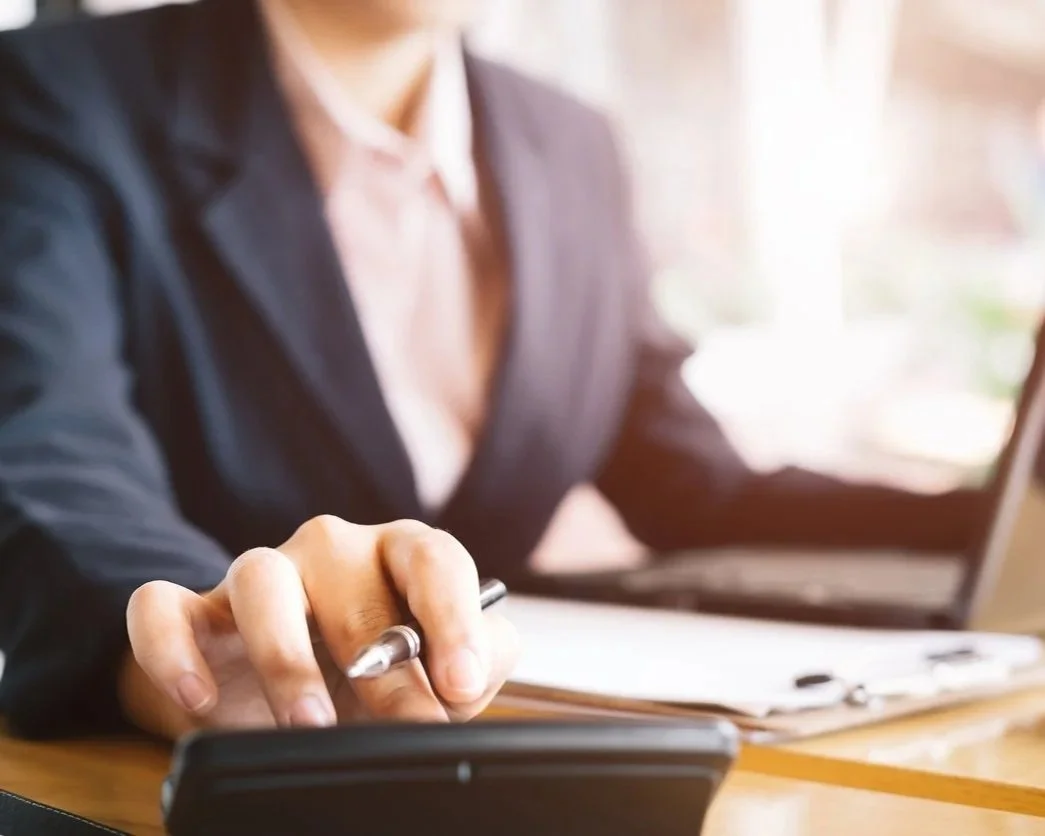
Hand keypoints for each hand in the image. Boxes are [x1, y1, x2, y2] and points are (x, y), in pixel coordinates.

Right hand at [117, 517, 518, 739]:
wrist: (283, 696)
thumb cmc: (376, 674)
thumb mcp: (436, 670)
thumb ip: (476, 661)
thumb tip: (469, 675)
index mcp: (400, 555)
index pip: (436, 559)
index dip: (453, 617)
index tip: (459, 681)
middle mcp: (333, 550)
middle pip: (356, 589)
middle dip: (385, 669)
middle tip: (406, 729)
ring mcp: (263, 573)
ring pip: (260, 578)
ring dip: (287, 655)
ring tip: (309, 721)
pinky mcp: (194, 610)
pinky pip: (162, 607)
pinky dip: (173, 650)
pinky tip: (199, 701)